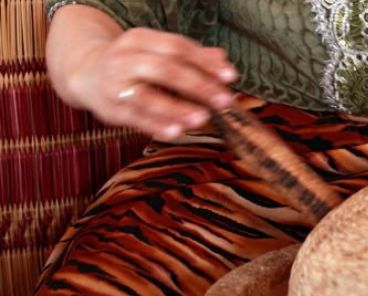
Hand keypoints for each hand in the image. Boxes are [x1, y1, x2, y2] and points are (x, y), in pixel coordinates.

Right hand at [65, 28, 237, 139]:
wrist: (87, 74)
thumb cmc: (135, 66)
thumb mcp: (158, 54)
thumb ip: (191, 58)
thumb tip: (224, 60)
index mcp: (140, 39)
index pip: (176, 47)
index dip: (204, 62)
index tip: (230, 77)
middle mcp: (125, 59)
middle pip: (165, 69)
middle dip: (198, 85)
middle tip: (224, 100)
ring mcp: (115, 84)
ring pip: (147, 95)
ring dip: (177, 108)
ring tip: (203, 118)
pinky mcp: (111, 109)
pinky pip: (136, 119)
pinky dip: (157, 126)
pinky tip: (177, 133)